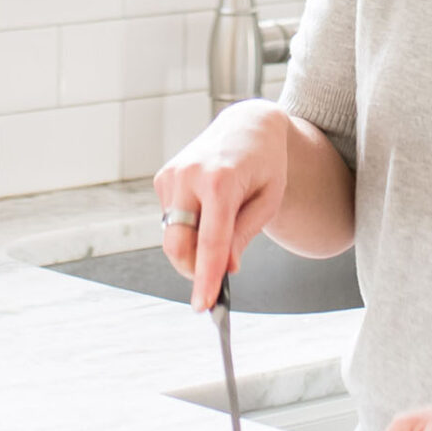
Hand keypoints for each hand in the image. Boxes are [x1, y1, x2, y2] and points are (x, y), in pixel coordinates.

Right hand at [154, 101, 290, 309]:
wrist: (248, 125)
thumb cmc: (265, 164)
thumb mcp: (268, 200)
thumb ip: (244, 235)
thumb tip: (225, 268)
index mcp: (220, 180)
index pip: (210, 242)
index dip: (206, 277)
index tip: (203, 305)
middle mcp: (189, 175)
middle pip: (178, 244)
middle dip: (194, 269)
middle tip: (217, 277)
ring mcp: (172, 175)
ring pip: (173, 235)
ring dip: (194, 244)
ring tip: (224, 221)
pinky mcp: (163, 178)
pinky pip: (170, 220)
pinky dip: (188, 226)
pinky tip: (208, 206)